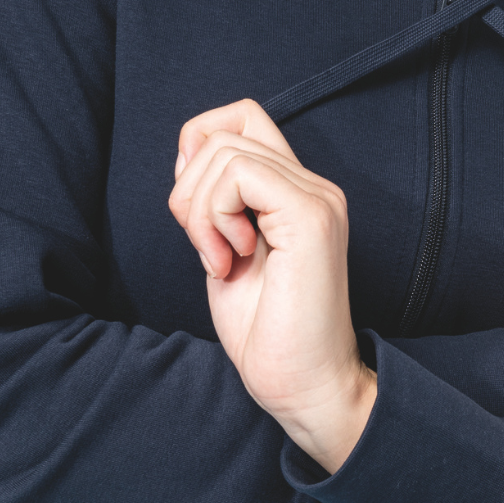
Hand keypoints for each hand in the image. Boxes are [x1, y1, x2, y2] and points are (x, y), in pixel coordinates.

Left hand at [167, 100, 376, 472]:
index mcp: (296, 193)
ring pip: (224, 150)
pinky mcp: (310, 215)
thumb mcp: (222, 251)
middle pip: (224, 131)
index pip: (243, 117)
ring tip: (219, 261)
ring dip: (199, 210)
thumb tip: (186, 150)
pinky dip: (213, 216)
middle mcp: (314, 186)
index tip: (195, 211)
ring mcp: (316, 198)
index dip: (200, 145)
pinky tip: (227, 260)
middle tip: (206, 249)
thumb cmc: (265, 333)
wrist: (303, 385)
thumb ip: (212, 201)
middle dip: (189, 189)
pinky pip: (237, 174)